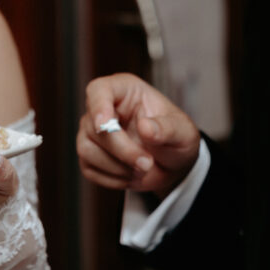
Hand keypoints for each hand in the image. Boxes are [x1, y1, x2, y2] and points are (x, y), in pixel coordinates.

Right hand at [76, 73, 200, 198]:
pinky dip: (114, 179)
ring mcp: (91, 133)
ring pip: (86, 150)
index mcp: (125, 91)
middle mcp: (103, 109)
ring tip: (143, 169)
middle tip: (147, 164)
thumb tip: (145, 127)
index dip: (98, 106)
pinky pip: (89, 170)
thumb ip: (167, 128)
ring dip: (118, 167)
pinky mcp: (87, 156)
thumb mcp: (182, 131)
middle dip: (122, 151)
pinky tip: (131, 174)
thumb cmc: (175, 138)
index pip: (99, 90)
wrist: (170, 164)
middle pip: (94, 128)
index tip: (104, 125)